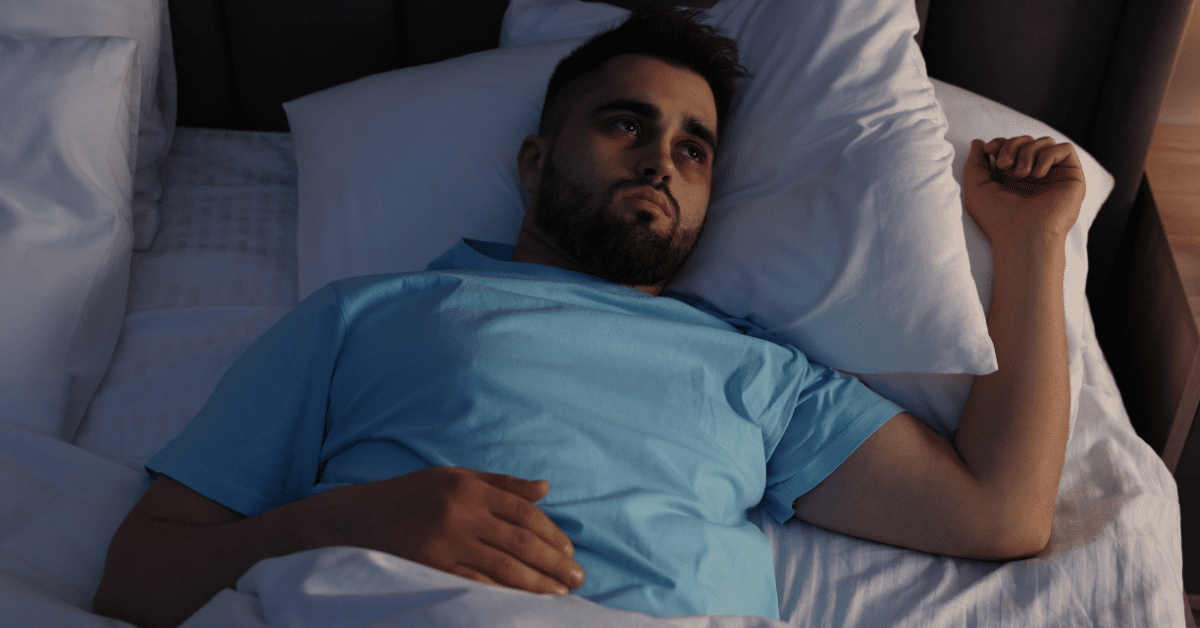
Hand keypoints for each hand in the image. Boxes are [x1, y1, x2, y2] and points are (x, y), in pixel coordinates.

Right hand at [314, 466, 584, 594]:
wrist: (354, 518)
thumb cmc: (409, 496)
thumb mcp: (453, 478)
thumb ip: (501, 484)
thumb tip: (545, 489)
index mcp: (469, 487)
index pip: (523, 512)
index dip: (551, 533)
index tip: (569, 550)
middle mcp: (460, 512)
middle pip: (520, 540)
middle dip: (553, 561)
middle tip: (578, 577)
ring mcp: (444, 541)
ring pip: (503, 565)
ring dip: (536, 582)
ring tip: (559, 593)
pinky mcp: (430, 566)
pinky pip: (474, 583)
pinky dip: (501, 594)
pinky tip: (520, 603)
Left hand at [962, 136, 1084, 250]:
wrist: (1022, 237)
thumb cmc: (998, 219)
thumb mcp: (976, 189)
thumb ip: (974, 164)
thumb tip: (978, 142)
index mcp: (1013, 178)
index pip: (1011, 146)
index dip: (1001, 142)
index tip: (989, 149)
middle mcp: (1034, 176)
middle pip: (1027, 140)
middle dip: (1012, 145)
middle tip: (1005, 164)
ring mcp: (1054, 176)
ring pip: (1045, 142)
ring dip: (1028, 151)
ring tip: (1021, 173)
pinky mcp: (1072, 178)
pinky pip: (1065, 149)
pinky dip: (1048, 155)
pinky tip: (1037, 174)